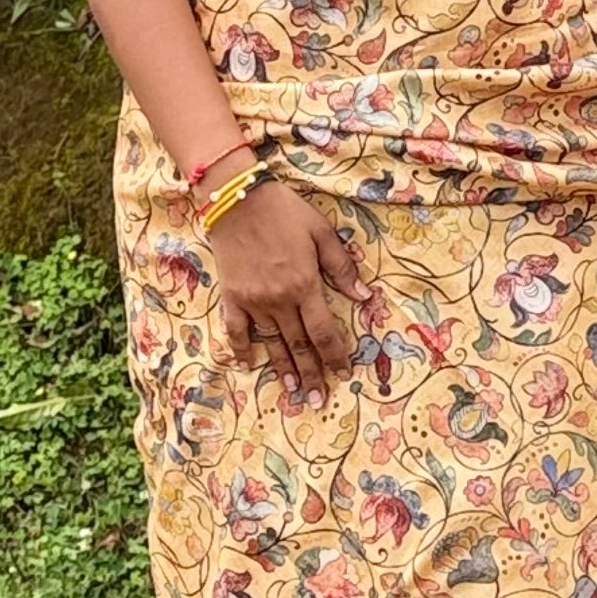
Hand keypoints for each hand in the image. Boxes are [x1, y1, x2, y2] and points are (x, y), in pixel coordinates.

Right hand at [210, 181, 366, 400]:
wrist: (235, 199)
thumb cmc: (283, 210)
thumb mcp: (320, 231)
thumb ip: (341, 266)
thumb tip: (364, 296)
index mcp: (305, 284)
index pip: (324, 331)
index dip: (335, 355)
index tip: (344, 372)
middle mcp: (279, 300)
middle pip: (299, 345)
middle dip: (311, 374)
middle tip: (318, 399)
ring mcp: (253, 301)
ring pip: (271, 342)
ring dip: (283, 369)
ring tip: (292, 391)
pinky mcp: (231, 296)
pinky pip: (236, 330)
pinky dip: (241, 349)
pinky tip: (248, 365)